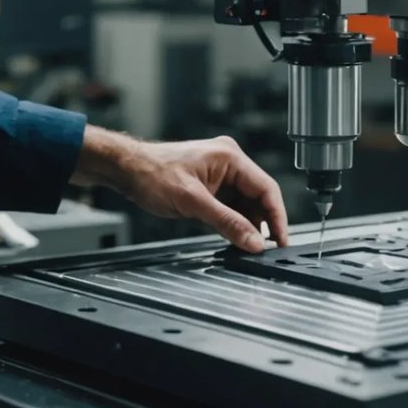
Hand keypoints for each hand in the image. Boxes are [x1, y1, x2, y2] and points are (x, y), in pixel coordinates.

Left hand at [72, 128, 288, 252]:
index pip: (266, 188)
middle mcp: (229, 162)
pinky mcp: (211, 185)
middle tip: (267, 250)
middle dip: (263, 223)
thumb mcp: (193, 202)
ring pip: (246, 203)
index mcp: (230, 157)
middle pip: (259, 197)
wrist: (126, 170)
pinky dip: (234, 222)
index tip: (281, 240)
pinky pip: (232, 205)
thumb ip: (227, 223)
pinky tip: (235, 238)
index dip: (277, 217)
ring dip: (248, 225)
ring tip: (250, 248)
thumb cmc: (152, 174)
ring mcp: (220, 173)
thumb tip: (254, 241)